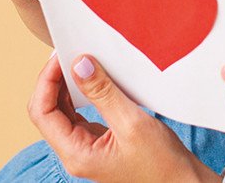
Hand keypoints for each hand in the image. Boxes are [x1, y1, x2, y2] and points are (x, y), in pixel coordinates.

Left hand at [28, 53, 218, 182]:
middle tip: (69, 54)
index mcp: (76, 153)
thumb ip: (103, 93)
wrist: (181, 181)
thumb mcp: (132, 123)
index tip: (61, 57)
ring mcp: (85, 147)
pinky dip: (81, 94)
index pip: (43, 113)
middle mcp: (75, 152)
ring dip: (67, 86)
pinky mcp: (97, 141)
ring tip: (80, 62)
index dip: (47, 81)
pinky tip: (92, 80)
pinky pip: (78, 114)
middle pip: (47, 111)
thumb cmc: (162, 162)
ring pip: (62, 112)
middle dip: (54, 81)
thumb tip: (79, 65)